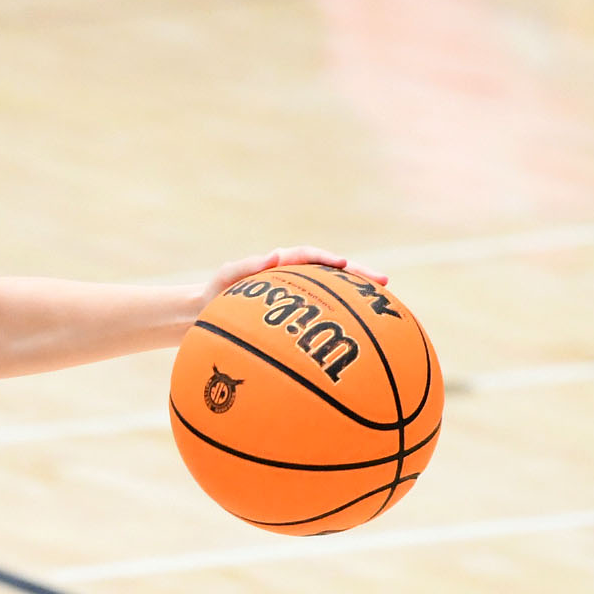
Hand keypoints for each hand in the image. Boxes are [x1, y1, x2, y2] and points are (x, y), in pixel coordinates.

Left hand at [196, 247, 386, 314]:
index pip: (310, 256)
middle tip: (384, 282)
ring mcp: (302, 297)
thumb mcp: (227, 277)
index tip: (342, 264)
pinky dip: (342, 322)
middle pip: (334, 273)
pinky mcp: (301, 315)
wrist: (208, 313)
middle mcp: (297, 277)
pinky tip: (360, 337)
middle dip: (359, 276)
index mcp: (282, 264)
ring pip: (336, 294)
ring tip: (385, 309)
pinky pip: (325, 316)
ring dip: (358, 299)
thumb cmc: (217, 293)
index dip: (327, 259)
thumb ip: (246, 266)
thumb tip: (275, 256)